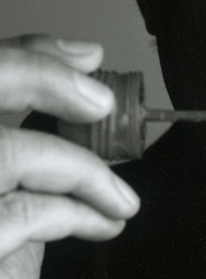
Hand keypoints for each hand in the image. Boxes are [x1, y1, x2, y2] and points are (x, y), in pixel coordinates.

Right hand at [0, 34, 139, 278]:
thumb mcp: (6, 182)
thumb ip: (26, 125)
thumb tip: (84, 62)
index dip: (30, 55)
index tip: (87, 60)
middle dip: (44, 77)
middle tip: (102, 101)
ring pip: (11, 152)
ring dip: (82, 170)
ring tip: (121, 199)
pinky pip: (29, 212)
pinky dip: (78, 213)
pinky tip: (104, 224)